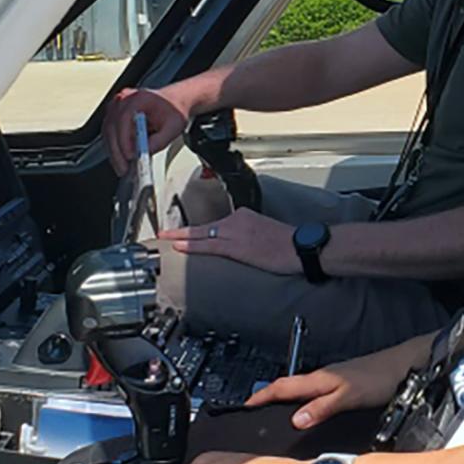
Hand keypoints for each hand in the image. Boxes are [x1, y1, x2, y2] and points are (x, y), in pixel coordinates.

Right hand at [102, 85, 191, 174]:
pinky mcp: (115, 115)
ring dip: (114, 151)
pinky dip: (114, 148)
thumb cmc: (173, 111)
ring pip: (108, 132)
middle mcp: (125, 99)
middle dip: (117, 151)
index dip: (125, 139)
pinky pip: (109, 133)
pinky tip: (121, 159)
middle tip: (124, 168)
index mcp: (140, 98)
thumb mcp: (174, 126)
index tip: (130, 155)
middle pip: (112, 126)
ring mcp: (118, 106)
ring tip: (122, 167)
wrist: (175, 102)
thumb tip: (145, 153)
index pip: (124, 118)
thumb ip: (160, 140)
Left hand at [159, 208, 300, 274]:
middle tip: (163, 232)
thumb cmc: (289, 244)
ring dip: (181, 237)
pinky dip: (192, 244)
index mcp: (245, 216)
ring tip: (165, 239)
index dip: (198, 229)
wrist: (300, 247)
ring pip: (202, 234)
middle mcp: (238, 220)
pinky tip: (180, 245)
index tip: (185, 231)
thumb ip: (249, 236)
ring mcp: (236, 232)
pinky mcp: (236, 246)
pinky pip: (209, 244)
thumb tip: (241, 246)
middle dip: (182, 230)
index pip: (216, 222)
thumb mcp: (266, 233)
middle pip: (204, 226)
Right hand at [245, 348, 405, 428]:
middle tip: (254, 409)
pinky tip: (309, 408)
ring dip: (286, 398)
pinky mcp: (343, 383)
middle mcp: (324, 377)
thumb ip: (322, 407)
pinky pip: (315, 392)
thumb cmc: (380, 376)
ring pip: (302, 389)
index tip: (245, 405)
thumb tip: (296, 419)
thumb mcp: (349, 396)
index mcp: (320, 379)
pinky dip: (304, 400)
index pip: (283, 386)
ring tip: (274, 411)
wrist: (405, 365)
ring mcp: (333, 379)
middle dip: (268, 396)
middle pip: (289, 386)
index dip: (262, 396)